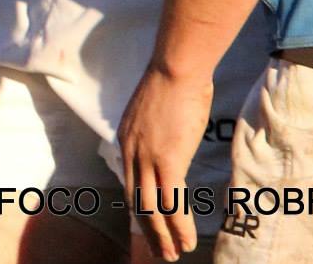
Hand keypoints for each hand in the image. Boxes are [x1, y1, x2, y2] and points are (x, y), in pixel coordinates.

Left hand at [118, 63, 211, 262]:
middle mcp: (130, 153)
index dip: (137, 209)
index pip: (129, 183)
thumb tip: (169, 137)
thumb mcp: (155, 110)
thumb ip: (156, 130)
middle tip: (158, 251)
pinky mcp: (167, 161)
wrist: (176, 68)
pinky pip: (173, 203)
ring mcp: (147, 159)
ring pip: (152, 209)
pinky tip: (187, 241)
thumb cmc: (173, 81)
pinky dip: (180, 227)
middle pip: (135, 202)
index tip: (145, 225)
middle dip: (147, 230)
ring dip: (162, 236)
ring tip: (172, 254)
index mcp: (125, 140)